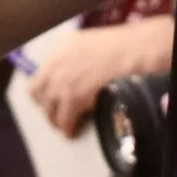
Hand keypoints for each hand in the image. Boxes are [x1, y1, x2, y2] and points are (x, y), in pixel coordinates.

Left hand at [25, 19, 172, 137]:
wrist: (139, 51)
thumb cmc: (127, 48)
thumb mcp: (94, 46)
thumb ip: (80, 60)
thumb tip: (78, 78)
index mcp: (62, 46)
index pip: (41, 73)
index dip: (47, 89)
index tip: (52, 97)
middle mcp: (57, 62)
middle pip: (37, 92)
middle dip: (47, 105)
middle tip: (57, 113)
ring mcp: (62, 79)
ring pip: (48, 109)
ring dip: (57, 118)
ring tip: (66, 124)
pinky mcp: (72, 97)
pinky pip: (64, 121)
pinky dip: (69, 128)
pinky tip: (75, 131)